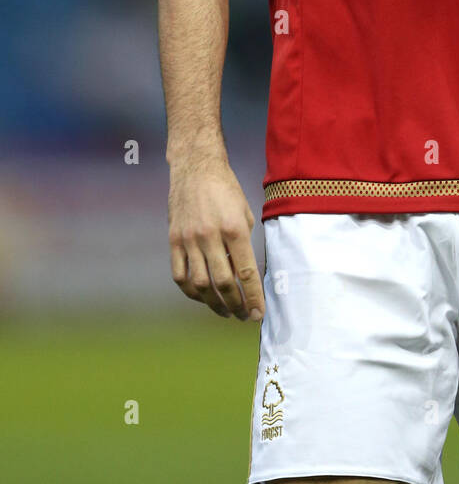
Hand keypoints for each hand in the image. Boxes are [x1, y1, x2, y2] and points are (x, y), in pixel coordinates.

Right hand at [168, 156, 265, 321]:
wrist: (196, 168)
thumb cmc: (226, 190)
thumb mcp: (245, 213)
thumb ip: (244, 244)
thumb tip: (246, 276)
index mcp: (234, 228)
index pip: (246, 273)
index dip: (253, 297)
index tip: (259, 313)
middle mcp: (210, 236)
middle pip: (223, 283)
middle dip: (236, 305)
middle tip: (244, 316)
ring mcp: (189, 239)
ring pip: (200, 284)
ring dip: (214, 304)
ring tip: (226, 312)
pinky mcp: (174, 240)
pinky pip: (180, 275)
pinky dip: (192, 291)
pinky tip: (203, 296)